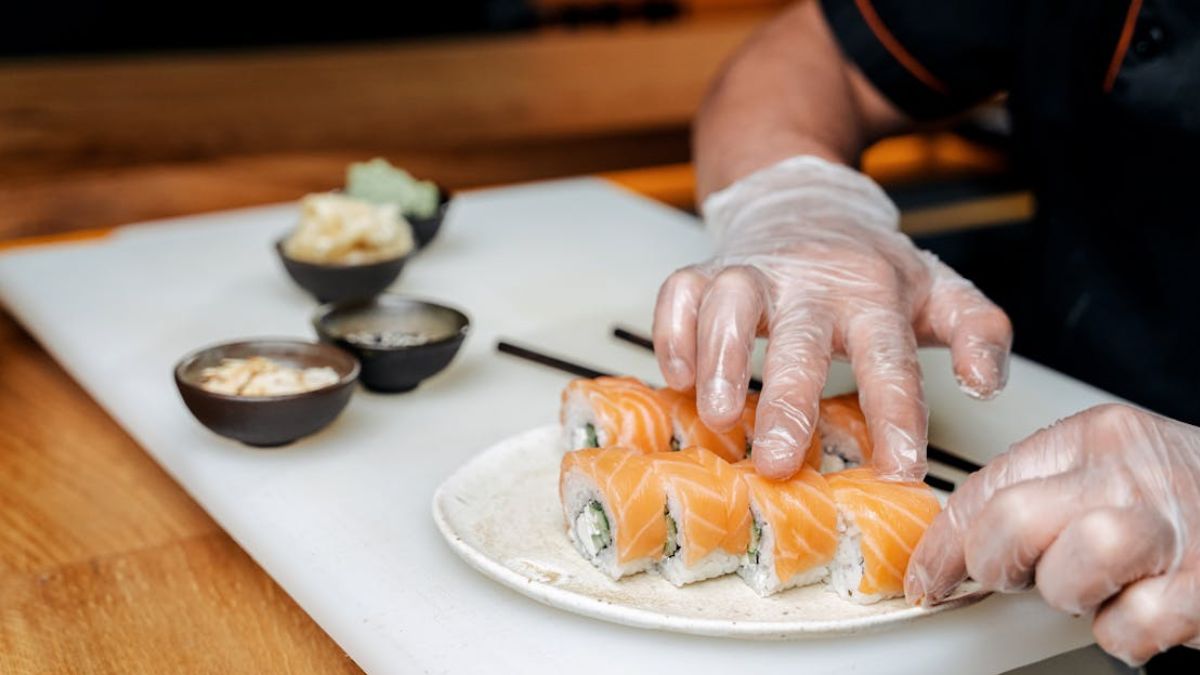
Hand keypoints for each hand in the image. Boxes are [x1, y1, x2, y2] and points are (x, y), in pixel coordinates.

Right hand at [653, 156, 1010, 479]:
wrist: (811, 202)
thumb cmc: (874, 267)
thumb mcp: (943, 292)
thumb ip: (980, 333)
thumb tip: (985, 383)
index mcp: (875, 295)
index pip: (889, 358)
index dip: (896, 415)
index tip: (900, 470)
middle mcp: (812, 281)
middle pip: (800, 338)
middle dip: (788, 401)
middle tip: (778, 461)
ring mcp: (755, 272)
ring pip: (730, 301)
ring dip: (719, 358)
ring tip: (717, 416)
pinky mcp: (710, 269)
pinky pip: (679, 291)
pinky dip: (672, 332)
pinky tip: (677, 376)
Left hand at [906, 403, 1199, 665]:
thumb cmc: (1188, 494)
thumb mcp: (1110, 468)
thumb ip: (1039, 491)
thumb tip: (955, 546)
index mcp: (1095, 436)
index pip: (986, 486)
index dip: (944, 543)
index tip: (928, 576)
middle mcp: (1132, 473)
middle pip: (1014, 521)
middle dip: (996, 564)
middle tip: (1015, 577)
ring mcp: (1173, 529)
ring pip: (1073, 567)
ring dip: (1069, 594)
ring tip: (1093, 589)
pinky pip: (1134, 626)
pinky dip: (1126, 634)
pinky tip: (1141, 612)